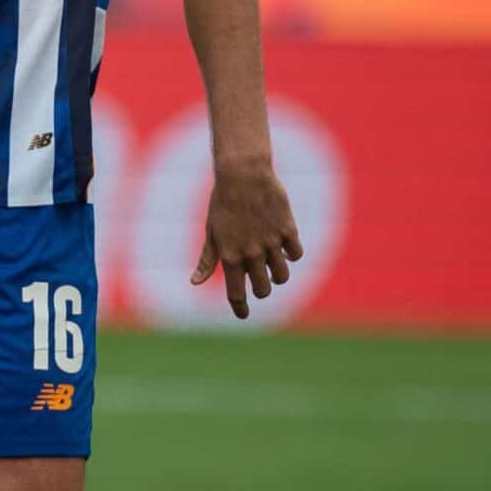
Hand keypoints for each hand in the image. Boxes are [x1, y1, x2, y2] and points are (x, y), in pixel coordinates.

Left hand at [190, 157, 303, 320]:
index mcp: (230, 256)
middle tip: (260, 283)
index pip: (236, 294)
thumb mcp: (212, 232)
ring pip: (282, 276)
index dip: (240, 308)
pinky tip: (284, 247)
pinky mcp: (288, 230)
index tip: (243, 315)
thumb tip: (195, 283)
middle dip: (261, 290)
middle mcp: (251, 253)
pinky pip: (296, 254)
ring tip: (271, 265)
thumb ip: (207, 260)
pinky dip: (291, 255)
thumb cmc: (223, 204)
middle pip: (263, 289)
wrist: (243, 176)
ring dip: (278, 276)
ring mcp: (271, 242)